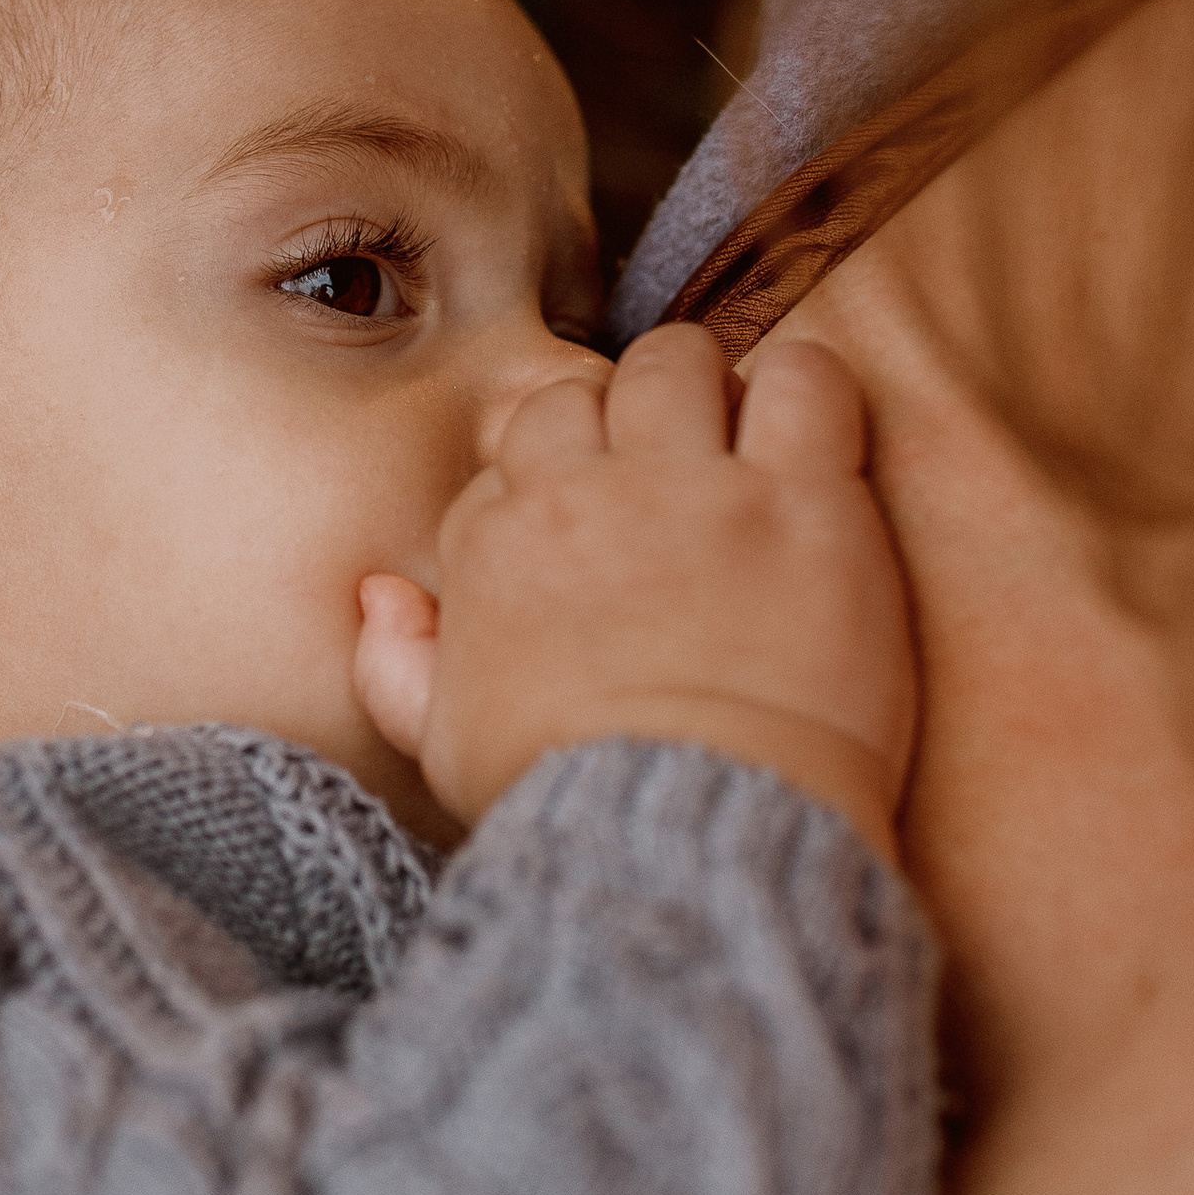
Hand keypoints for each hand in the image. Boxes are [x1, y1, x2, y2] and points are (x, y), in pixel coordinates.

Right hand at [355, 324, 916, 855]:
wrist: (690, 834)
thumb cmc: (566, 803)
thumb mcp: (446, 748)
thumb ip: (397, 666)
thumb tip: (379, 594)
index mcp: (499, 542)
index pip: (516, 454)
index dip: (559, 481)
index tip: (597, 527)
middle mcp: (586, 492)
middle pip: (587, 389)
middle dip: (622, 420)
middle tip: (670, 480)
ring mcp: (697, 487)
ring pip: (683, 360)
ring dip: (708, 391)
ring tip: (740, 452)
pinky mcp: (802, 500)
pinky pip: (806, 381)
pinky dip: (810, 389)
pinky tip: (814, 441)